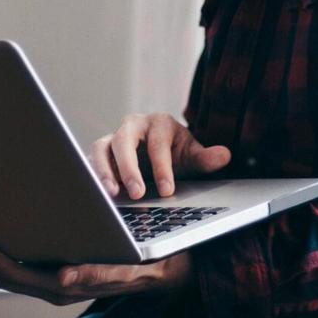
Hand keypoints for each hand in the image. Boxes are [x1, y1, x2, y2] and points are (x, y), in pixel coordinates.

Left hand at [0, 229, 193, 304]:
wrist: (178, 273)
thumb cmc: (159, 266)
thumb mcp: (136, 269)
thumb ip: (102, 275)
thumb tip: (64, 277)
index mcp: (69, 286)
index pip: (15, 274)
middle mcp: (57, 287)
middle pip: (3, 275)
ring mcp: (57, 281)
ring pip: (8, 273)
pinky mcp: (60, 271)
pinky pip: (22, 266)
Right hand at [90, 112, 230, 198]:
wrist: (160, 153)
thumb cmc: (176, 153)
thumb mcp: (192, 155)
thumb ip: (206, 158)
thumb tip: (224, 155)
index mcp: (158, 123)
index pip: (158, 143)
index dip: (163, 167)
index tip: (168, 190)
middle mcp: (133, 126)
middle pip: (124, 140)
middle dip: (130, 167)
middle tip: (138, 193)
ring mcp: (113, 138)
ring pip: (102, 147)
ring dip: (104, 170)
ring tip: (111, 194)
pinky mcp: (101, 153)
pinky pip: (92, 161)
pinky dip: (94, 175)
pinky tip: (99, 194)